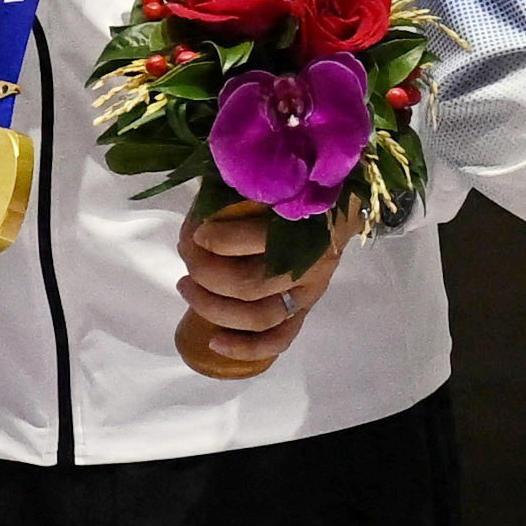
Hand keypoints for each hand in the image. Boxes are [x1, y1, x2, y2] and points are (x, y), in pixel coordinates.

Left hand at [180, 200, 347, 365]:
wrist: (339, 202)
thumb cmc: (296, 187)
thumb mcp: (270, 178)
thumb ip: (240, 188)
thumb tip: (199, 211)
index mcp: (306, 226)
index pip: (254, 241)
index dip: (215, 240)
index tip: (196, 230)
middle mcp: (310, 265)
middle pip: (248, 285)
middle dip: (205, 273)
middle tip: (186, 254)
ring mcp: (308, 292)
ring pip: (259, 317)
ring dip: (213, 308)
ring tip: (186, 286)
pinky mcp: (304, 310)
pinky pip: (279, 339)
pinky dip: (246, 348)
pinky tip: (214, 343)